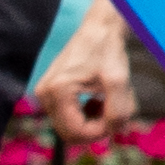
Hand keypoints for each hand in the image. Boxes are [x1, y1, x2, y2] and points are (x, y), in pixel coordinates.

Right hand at [33, 0, 136, 144]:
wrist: (99, 30)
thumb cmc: (108, 51)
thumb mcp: (119, 81)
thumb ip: (119, 111)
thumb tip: (114, 132)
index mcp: (57, 91)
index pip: (75, 133)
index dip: (99, 133)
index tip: (117, 120)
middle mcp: (44, 95)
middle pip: (70, 134)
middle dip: (95, 128)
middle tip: (113, 111)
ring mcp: (44, 94)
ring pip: (70, 127)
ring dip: (92, 121)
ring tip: (107, 102)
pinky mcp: (49, 93)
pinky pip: (68, 117)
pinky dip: (86, 115)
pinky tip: (97, 101)